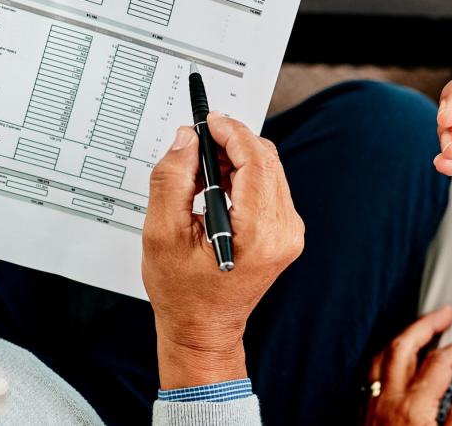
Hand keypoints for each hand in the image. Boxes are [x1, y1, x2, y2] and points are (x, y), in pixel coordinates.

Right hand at [144, 112, 304, 388]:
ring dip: (237, 159)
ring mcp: (289, 233)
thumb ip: (172, 179)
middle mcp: (283, 231)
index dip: (231, 132)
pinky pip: (269, 187)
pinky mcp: (285, 233)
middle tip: (197, 143)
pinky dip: (244, 177)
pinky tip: (217, 188)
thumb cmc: (183, 293)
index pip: (255, 160)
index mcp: (259, 232)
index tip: (209, 121)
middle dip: (232, 143)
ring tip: (201, 170)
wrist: (203, 330)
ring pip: (269, 170)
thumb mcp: (163, 233)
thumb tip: (186, 140)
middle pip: (266, 160)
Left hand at [364, 306, 451, 425]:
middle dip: (426, 324)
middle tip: (445, 313)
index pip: (442, 362)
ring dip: (402, 338)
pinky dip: (383, 359)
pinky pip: (368, 376)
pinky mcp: (361, 417)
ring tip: (419, 330)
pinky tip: (392, 363)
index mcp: (413, 407)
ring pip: (381, 357)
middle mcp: (388, 400)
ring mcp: (371, 408)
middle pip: (403, 346)